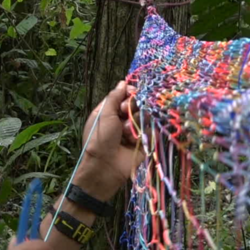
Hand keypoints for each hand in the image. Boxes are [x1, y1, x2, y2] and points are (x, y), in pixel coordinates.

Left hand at [74, 80, 143, 200]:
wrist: (105, 167)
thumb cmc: (100, 138)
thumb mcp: (104, 114)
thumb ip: (114, 97)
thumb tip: (123, 82)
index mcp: (109, 112)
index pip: (124, 96)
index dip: (128, 94)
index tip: (129, 95)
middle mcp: (122, 120)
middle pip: (137, 104)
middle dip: (131, 108)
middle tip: (123, 115)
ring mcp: (133, 131)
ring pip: (144, 116)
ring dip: (135, 123)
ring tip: (125, 134)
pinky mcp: (143, 142)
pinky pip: (150, 130)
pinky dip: (143, 134)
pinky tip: (134, 141)